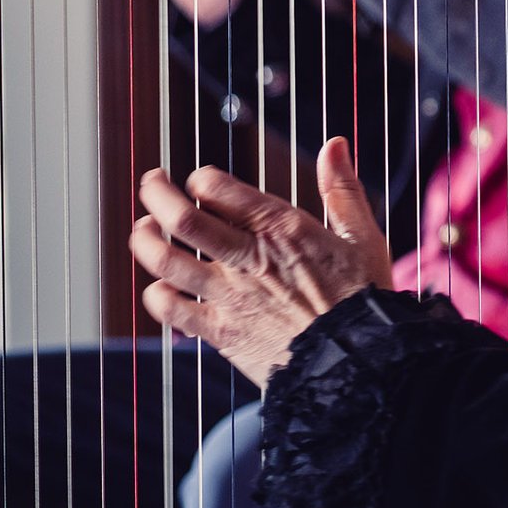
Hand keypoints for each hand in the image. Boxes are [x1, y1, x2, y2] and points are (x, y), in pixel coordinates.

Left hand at [128, 138, 394, 385]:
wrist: (358, 364)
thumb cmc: (364, 300)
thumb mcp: (362, 237)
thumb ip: (342, 188)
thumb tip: (335, 144)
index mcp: (281, 229)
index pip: (219, 189)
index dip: (201, 178)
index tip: (200, 179)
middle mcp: (248, 259)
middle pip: (182, 219)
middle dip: (157, 193)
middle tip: (152, 182)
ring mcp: (230, 297)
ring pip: (167, 262)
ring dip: (146, 240)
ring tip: (143, 228)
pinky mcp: (222, 333)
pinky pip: (172, 311)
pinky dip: (157, 296)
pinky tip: (159, 288)